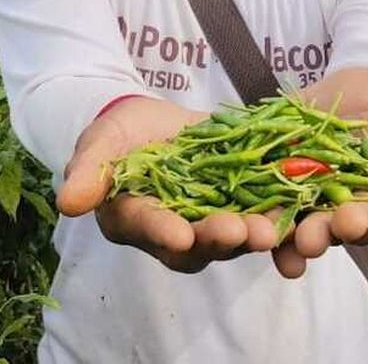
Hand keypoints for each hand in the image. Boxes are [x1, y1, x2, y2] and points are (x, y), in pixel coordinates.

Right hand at [56, 96, 281, 272]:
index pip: (147, 229)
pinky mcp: (240, 203)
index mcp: (135, 220)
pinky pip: (262, 213)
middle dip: (218, 238)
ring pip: (233, 235)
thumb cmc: (118, 134)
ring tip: (272, 228)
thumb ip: (88, 171)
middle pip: (196, 245)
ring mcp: (210, 219)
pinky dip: (281, 216)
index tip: (179, 235)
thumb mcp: (100, 143)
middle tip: (238, 231)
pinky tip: (300, 210)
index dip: (162, 233)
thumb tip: (67, 203)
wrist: (153, 122)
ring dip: (254, 234)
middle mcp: (174, 231)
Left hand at [271, 67, 367, 277]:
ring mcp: (322, 203)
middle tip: (345, 226)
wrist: (343, 92)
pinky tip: (263, 242)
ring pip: (317, 228)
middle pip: (358, 223)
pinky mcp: (285, 195)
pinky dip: (272, 238)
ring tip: (303, 242)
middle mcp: (362, 203)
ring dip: (309, 239)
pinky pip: (280, 222)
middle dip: (351, 226)